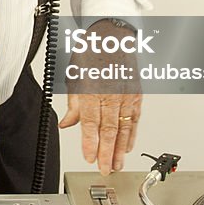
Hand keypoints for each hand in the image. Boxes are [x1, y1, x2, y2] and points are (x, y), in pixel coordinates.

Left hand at [59, 18, 142, 174]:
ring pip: (124, 128)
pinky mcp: (136, 94)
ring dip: (121, 149)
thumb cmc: (92, 52)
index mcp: (92, 89)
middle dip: (107, 153)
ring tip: (117, 165)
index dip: (90, 143)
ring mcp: (126, 95)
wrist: (113, 35)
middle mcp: (111, 94)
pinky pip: (135, 119)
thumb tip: (67, 123)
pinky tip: (129, 147)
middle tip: (106, 170)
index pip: (91, 123)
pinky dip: (132, 134)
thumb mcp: (75, 75)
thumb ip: (73, 103)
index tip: (90, 158)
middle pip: (109, 129)